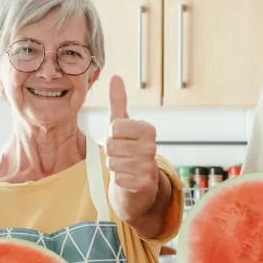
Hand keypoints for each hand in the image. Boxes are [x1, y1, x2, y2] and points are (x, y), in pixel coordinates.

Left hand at [106, 75, 159, 220]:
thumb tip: (116, 77)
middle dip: (111, 153)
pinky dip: (119, 181)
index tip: (123, 140)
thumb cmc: (128, 150)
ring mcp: (149, 165)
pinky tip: (129, 179)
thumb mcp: (122, 125)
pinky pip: (117, 179)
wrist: (140, 184)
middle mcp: (151, 146)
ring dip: (114, 167)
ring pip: (112, 163)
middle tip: (123, 156)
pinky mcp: (144, 184)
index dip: (112, 136)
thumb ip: (118, 102)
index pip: (113, 128)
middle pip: (110, 146)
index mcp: (147, 129)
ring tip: (126, 166)